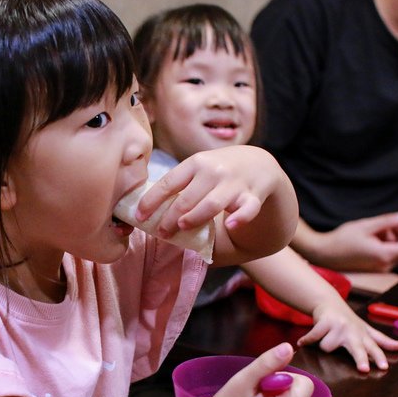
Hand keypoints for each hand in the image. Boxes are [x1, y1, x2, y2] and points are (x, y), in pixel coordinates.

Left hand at [136, 146, 291, 236]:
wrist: (258, 163)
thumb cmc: (218, 171)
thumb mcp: (198, 169)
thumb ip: (179, 184)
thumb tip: (147, 211)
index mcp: (194, 164)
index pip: (168, 183)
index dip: (151, 201)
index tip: (138, 217)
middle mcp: (213, 171)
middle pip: (186, 199)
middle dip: (169, 218)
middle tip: (161, 233)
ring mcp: (234, 183)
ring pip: (211, 204)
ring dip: (194, 218)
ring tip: (183, 227)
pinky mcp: (253, 196)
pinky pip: (247, 209)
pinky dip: (240, 217)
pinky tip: (231, 224)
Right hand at [296, 212, 397, 271]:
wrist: (322, 254)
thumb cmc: (341, 240)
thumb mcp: (366, 225)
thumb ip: (388, 221)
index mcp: (385, 255)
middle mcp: (385, 264)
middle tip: (389, 222)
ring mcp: (379, 268)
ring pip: (397, 251)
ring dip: (392, 238)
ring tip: (375, 229)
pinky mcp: (373, 268)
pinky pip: (388, 255)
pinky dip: (386, 245)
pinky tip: (372, 237)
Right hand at [297, 299, 397, 372]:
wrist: (329, 302)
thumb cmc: (347, 320)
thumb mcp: (365, 330)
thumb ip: (380, 340)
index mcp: (363, 336)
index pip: (374, 349)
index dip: (379, 358)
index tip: (383, 367)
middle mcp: (352, 331)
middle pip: (357, 349)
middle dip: (361, 359)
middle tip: (363, 369)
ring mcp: (338, 326)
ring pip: (327, 347)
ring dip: (322, 345)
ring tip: (324, 338)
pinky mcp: (324, 322)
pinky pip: (313, 338)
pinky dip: (307, 341)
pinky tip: (302, 343)